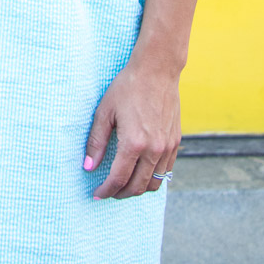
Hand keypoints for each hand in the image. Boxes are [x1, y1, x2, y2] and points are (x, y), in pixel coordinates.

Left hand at [82, 58, 180, 198]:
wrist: (157, 70)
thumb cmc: (128, 87)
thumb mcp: (105, 111)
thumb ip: (97, 142)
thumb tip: (88, 167)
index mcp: (134, 143)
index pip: (119, 179)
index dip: (106, 190)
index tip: (97, 194)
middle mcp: (153, 150)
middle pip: (137, 186)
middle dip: (121, 194)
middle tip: (109, 191)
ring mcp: (167, 147)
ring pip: (154, 183)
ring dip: (138, 189)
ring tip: (124, 184)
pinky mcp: (175, 142)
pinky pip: (166, 171)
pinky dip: (153, 177)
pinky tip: (141, 171)